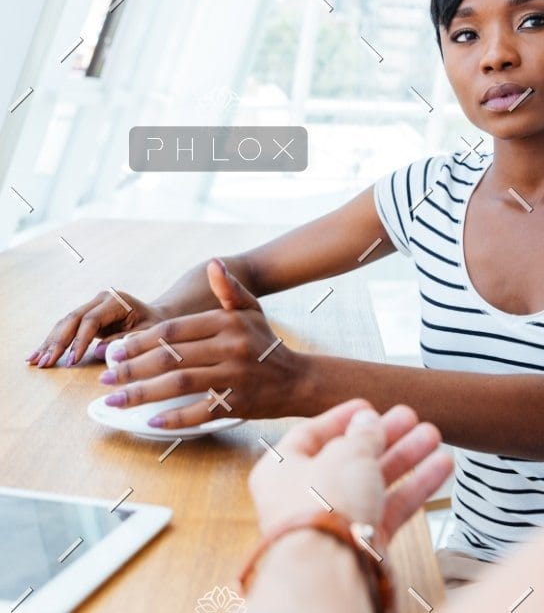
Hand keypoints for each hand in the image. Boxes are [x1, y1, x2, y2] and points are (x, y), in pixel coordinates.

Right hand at [26, 289, 165, 368]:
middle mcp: (101, 299)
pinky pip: (66, 328)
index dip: (80, 340)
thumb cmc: (156, 326)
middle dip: (58, 342)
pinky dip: (52, 342)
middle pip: (73, 319)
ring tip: (35, 361)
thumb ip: (126, 340)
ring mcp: (92, 305)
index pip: (91, 320)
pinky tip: (37, 354)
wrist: (157, 316)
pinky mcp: (86, 316)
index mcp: (117, 300)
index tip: (72, 361)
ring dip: (50, 343)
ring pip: (65, 323)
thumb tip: (98, 351)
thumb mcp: (149, 334)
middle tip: (45, 363)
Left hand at [97, 259, 298, 428]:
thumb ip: (229, 289)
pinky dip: (174, 417)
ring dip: (142, 393)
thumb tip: (213, 265)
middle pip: (170, 358)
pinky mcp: (238, 403)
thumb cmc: (265, 343)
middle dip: (132, 368)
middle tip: (105, 377)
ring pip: (179, 384)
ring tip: (114, 400)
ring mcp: (235, 376)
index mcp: (227, 323)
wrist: (297, 379)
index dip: (140, 341)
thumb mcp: (251, 310)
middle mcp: (231, 347)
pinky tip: (150, 420)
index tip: (115, 350)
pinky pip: (199, 411)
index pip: (174, 331)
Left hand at [248, 399, 452, 542]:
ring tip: (432, 436)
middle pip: (351, 457)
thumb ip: (363, 433)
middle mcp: (306, 496)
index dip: (344, 418)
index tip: (369, 407)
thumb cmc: (321, 508)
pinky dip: (415, 487)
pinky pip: (391, 508)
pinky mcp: (362, 545)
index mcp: (282, 468)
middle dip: (384, 436)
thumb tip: (368, 421)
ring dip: (406, 457)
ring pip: (375, 482)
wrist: (330, 571)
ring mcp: (336, 521)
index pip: (313, 434)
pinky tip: (439, 467)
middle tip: (409, 418)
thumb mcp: (348, 452)